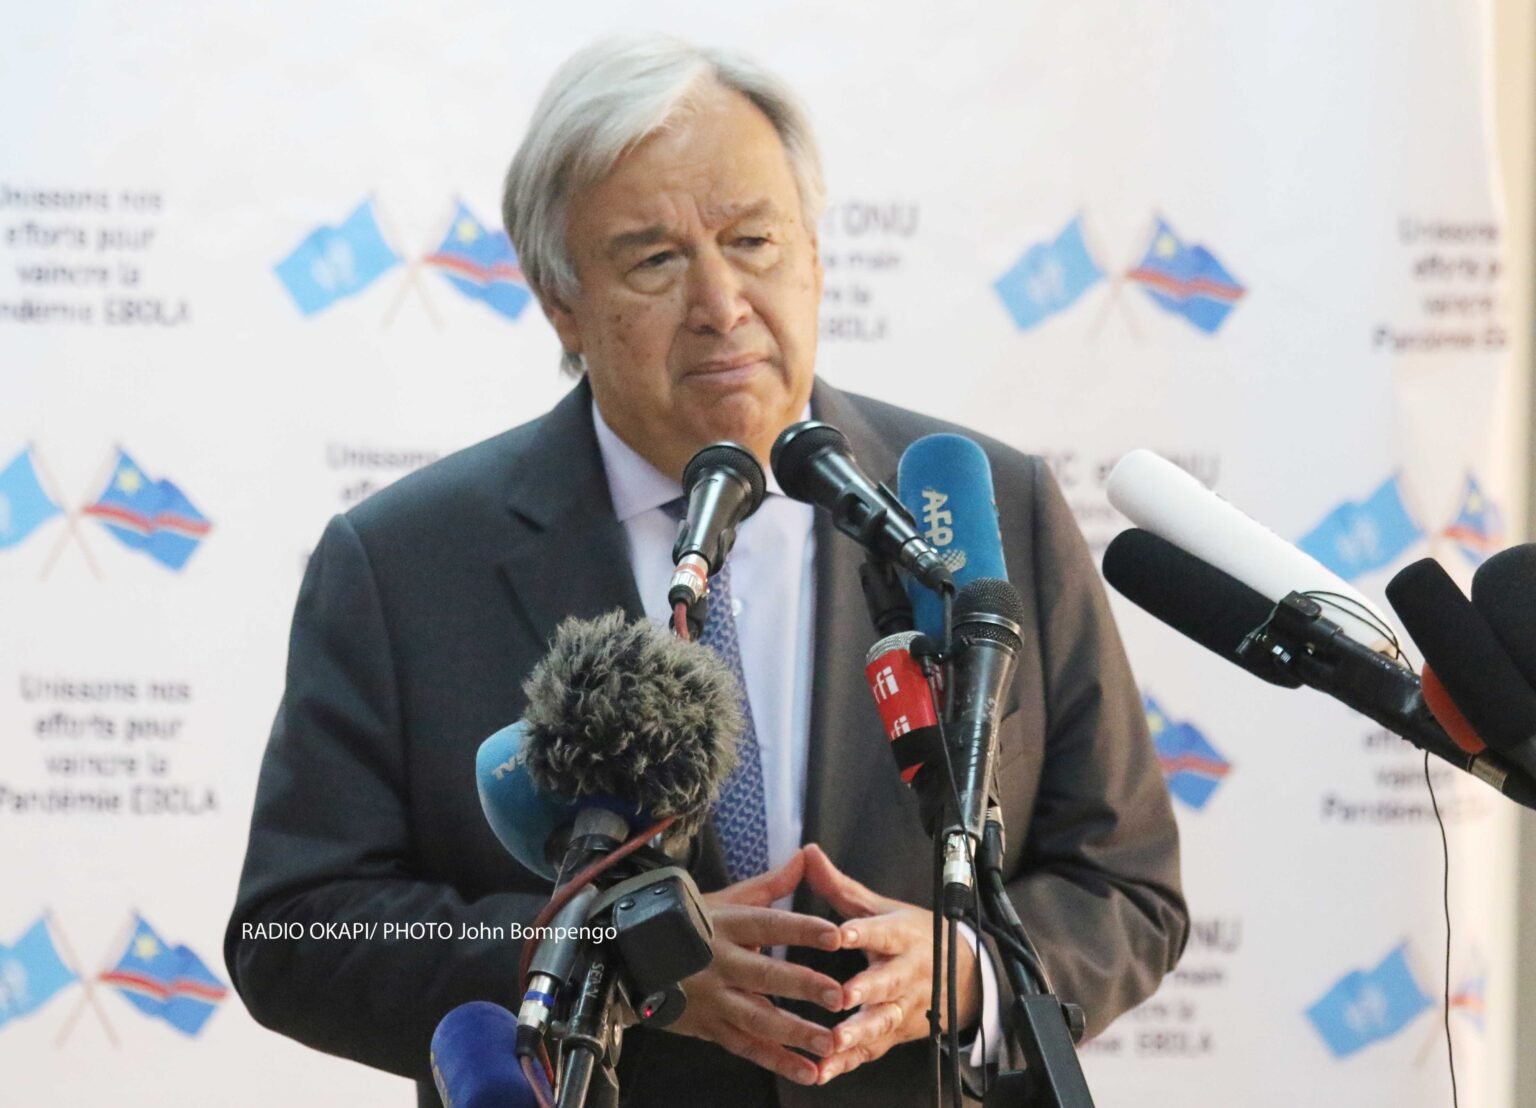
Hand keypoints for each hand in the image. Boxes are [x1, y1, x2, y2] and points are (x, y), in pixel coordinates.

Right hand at [667, 847, 845, 1084]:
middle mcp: (720, 962)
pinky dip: (777, 1062)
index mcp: (727, 925)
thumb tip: (806, 855)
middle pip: (764, 975)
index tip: (835, 935)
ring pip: (757, 1017)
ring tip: (829, 1043)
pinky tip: (808, 1071)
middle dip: (802, 986)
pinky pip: (746, 1047)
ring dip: (794, 1033)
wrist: (628, 959)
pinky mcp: (709, 1027)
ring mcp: (713, 998)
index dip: (801, 929)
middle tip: (838, 995)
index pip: (769, 925)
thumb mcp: (725, 899)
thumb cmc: (688, 925)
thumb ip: (771, 884)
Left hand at [801, 843, 980, 1084]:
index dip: (862, 933)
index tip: (840, 935)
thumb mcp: (881, 907)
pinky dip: (849, 1063)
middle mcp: (906, 973)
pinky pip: (873, 1050)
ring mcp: (904, 1006)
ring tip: (834, 1042)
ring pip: (884, 1022)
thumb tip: (808, 853)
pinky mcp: (896, 1034)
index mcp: (901, 936)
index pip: (882, 932)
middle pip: (889, 982)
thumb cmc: (910, 934)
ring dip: (859, 1033)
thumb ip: (841, 887)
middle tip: (842, 997)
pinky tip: (824, 1071)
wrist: (961, 975)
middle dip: (867, 991)